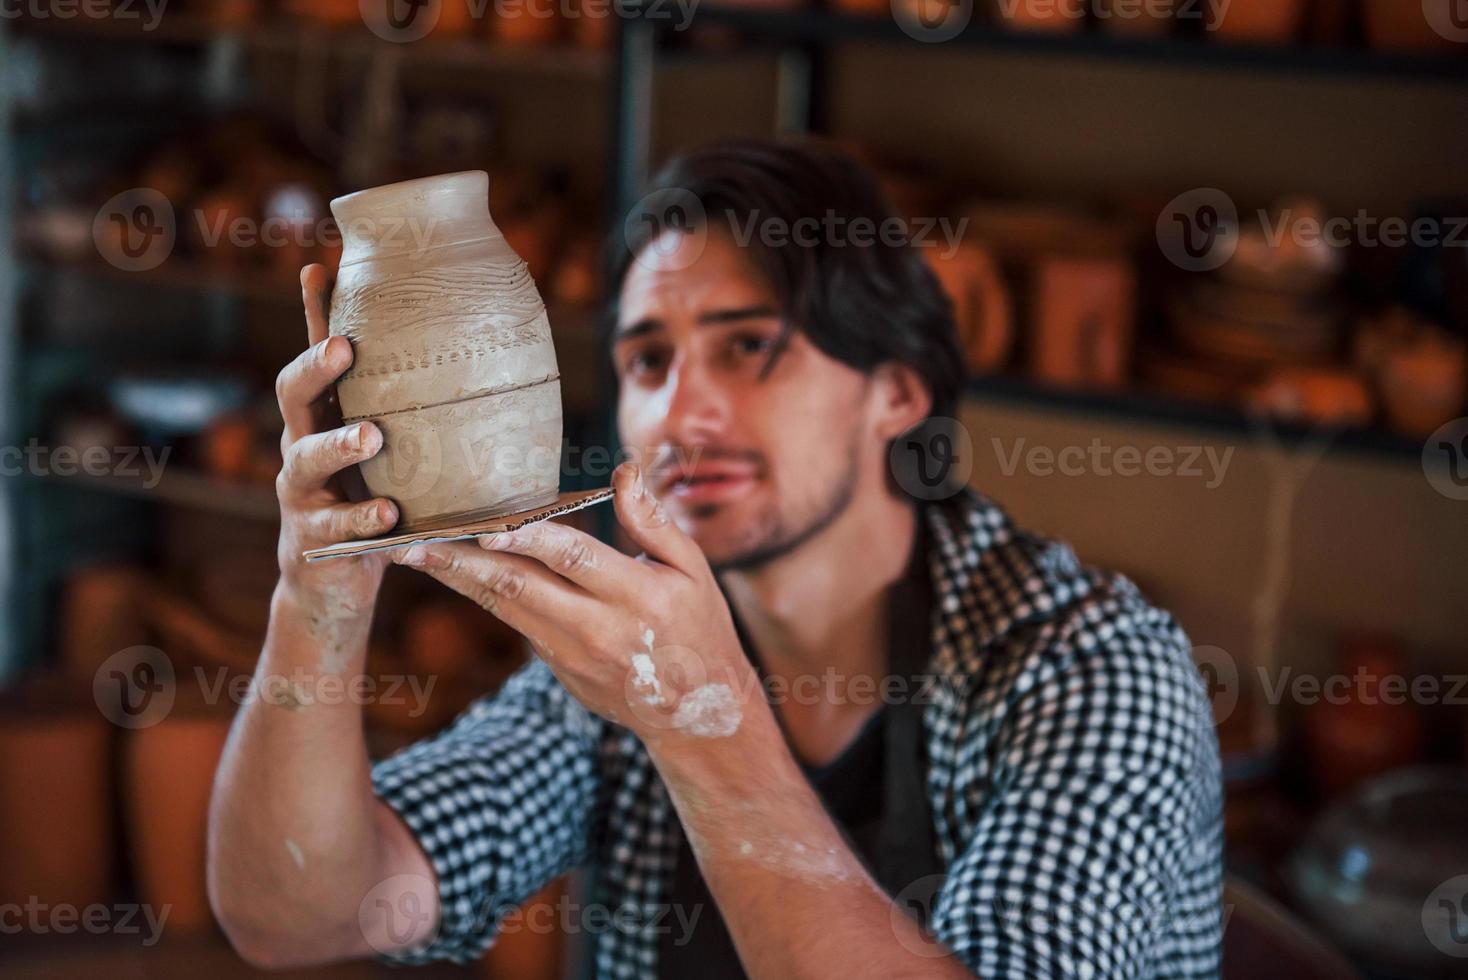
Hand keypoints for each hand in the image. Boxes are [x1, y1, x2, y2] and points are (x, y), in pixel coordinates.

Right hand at [274, 264, 399, 619]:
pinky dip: (363, 521)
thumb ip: (411, 415)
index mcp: (323, 417)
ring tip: (371, 436)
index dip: (315, 314)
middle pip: (293, 394)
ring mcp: (301, 494)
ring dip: (339, 444)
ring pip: (307, 459)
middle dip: (316, 366)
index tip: (319, 268)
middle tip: (346, 347)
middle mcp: (302, 445)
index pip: (316, 357)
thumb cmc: (369, 503)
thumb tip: (470, 359)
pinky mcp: (314, 541)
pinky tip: (389, 516)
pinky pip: (338, 528)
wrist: (332, 586)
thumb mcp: (388, 454)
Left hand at [391, 462, 758, 742]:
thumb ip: (653, 521)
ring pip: (504, 607)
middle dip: (461, 563)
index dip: (528, 541)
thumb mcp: (693, 571)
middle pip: (518, 587)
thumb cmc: (698, 627)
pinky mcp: (557, 668)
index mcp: (636, 595)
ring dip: (456, 580)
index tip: (486, 527)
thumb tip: (623, 471)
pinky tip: (453, 572)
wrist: (696, 714)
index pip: (573, 559)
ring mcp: (572, 653)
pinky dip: (482, 596)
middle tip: (411, 543)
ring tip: (412, 553)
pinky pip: (517, 623)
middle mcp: (597, 627)